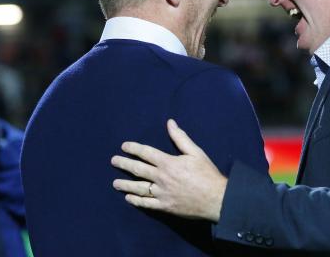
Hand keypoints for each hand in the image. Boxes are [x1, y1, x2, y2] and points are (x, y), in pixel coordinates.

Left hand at [111, 119, 227, 221]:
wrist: (216, 198)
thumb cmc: (207, 174)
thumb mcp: (196, 152)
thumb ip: (181, 138)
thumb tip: (170, 123)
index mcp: (168, 163)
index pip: (146, 153)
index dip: (134, 148)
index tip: (124, 146)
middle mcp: (161, 178)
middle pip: (138, 169)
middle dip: (124, 164)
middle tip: (114, 161)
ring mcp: (161, 193)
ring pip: (138, 188)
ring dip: (125, 184)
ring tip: (115, 183)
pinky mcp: (164, 206)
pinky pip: (146, 203)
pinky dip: (136, 201)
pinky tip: (128, 198)